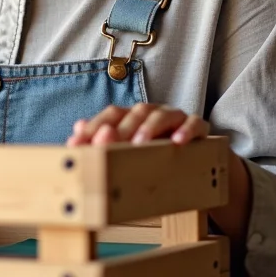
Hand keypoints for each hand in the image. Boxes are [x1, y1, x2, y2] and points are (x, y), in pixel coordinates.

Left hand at [66, 103, 208, 146]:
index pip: (111, 114)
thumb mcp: (129, 152)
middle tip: (106, 143)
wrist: (199, 164)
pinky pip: (195, 123)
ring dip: (148, 128)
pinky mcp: (199, 127)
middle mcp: (152, 113)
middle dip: (119, 129)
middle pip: (135, 112)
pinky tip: (178, 142)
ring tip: (138, 144)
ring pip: (161, 115)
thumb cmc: (156, 155)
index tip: (76, 142)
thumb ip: (103, 142)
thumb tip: (77, 128)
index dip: (94, 126)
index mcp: (133, 116)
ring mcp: (176, 118)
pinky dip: (186, 130)